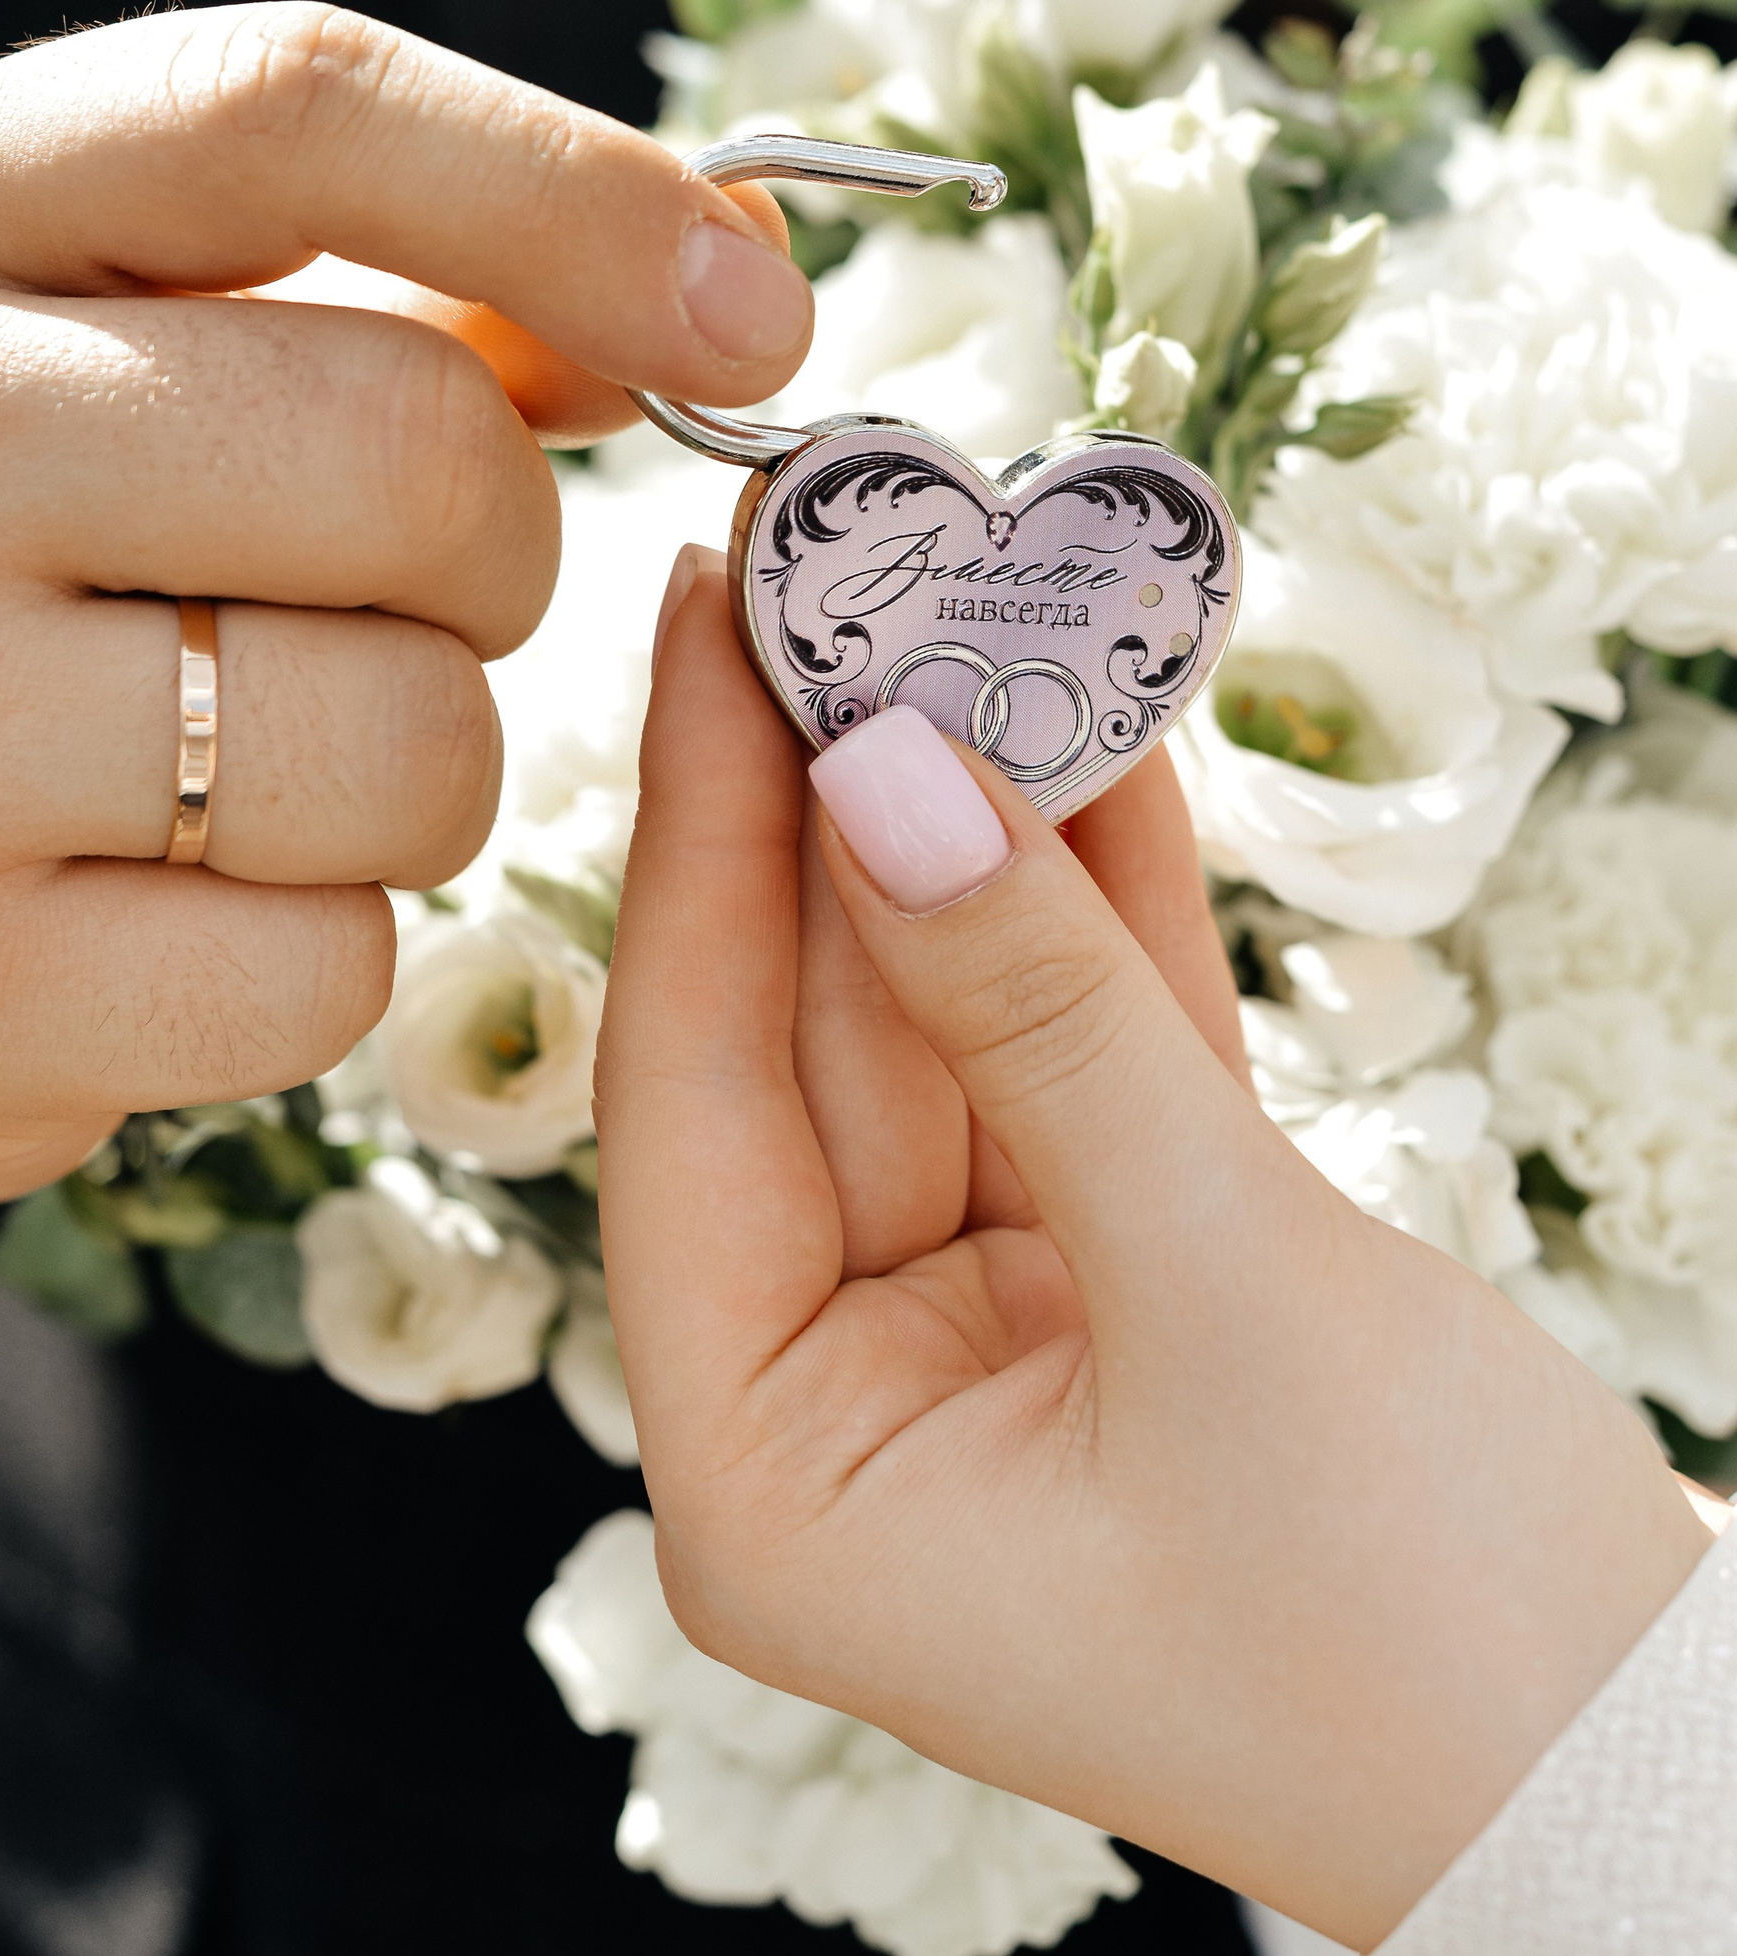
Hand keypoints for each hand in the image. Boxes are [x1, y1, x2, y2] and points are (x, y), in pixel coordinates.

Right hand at [0, 5, 809, 1198]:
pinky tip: (155, 901)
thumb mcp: (65, 323)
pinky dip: (309, 951)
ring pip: (417, 748)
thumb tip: (728, 292)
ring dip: (415, 767)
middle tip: (388, 588)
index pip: (294, 109)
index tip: (758, 309)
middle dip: (491, 548)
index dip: (575, 193)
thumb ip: (371, 285)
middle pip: (425, 458)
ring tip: (244, 751)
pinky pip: (325, 975)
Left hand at [597, 564, 1708, 1950]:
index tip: (704, 612)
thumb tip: (879, 771)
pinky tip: (1090, 720)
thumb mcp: (1214, 1289)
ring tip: (972, 589)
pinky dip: (1101, 901)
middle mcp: (841, 1396)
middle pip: (815, 1027)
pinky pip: (1079, 1047)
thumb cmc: (1428, 1636)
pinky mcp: (1117, 1269)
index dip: (701, 832)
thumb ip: (1038, 1016)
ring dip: (986, 811)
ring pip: (956, 1012)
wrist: (1656, 1779)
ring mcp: (976, 1325)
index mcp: (774, 1480)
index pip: (691, 1093)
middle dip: (852, 785)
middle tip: (848, 552)